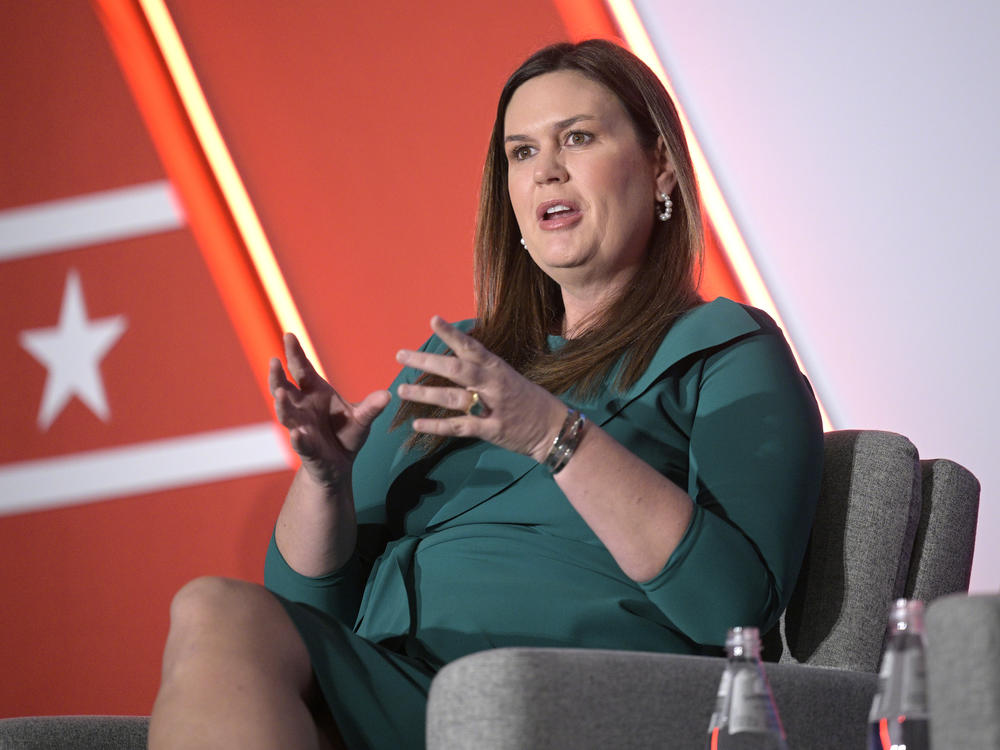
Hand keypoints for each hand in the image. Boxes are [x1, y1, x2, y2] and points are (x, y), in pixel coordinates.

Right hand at [269, 333, 390, 490]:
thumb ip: (371, 407)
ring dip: (283, 404)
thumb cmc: (346, 433)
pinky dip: (299, 438)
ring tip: (280, 393)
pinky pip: (301, 443)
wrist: (340, 464)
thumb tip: (387, 395)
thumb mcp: (362, 418)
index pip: (301, 369)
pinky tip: (298, 434)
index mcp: (315, 392)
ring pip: (287, 414)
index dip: (294, 353)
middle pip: (285, 388)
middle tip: (274, 361)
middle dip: (278, 375)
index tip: (289, 335)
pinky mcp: (306, 449)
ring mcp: (301, 427)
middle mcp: (303, 407)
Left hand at [395, 316, 566, 462]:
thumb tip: (457, 357)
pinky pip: (460, 427)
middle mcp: (493, 384)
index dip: (451, 334)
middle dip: (426, 362)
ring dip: (425, 394)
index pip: (471, 346)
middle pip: (456, 369)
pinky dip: (437, 426)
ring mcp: (492, 407)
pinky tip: (417, 425)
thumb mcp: (508, 378)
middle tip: (401, 356)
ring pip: (453, 398)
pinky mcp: (491, 430)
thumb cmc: (528, 401)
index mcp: (497, 368)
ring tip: (401, 390)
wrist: (554, 428)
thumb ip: (483, 370)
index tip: (432, 320)